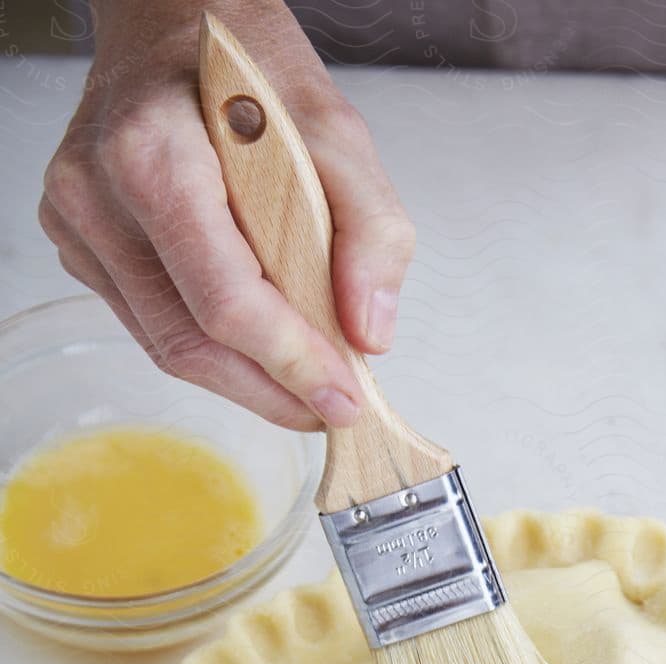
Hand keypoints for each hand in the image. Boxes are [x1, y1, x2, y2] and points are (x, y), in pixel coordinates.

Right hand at [39, 0, 413, 428]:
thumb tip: (370, 332)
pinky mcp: (81, 249)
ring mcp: (80, 226)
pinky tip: (258, 348)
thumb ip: (371, 229)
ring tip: (304, 387)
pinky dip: (214, 351)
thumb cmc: (246, 70)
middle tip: (331, 409)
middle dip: (271, 391)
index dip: (290, 362)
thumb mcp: (336, 130)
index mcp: (153, 154)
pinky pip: (152, 327)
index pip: (224, 298)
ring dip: (245, 382)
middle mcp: (98, 193)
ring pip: (167, 346)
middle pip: (189, 341)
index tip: (344, 397)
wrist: (174, 24)